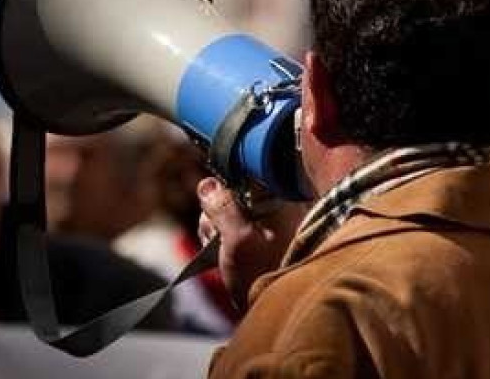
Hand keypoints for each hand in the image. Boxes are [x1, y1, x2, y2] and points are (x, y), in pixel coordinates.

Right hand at [197, 177, 295, 310]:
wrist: (282, 313)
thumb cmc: (264, 276)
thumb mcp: (238, 240)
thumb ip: (222, 207)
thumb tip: (207, 184)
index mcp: (279, 200)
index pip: (241, 175)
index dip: (221, 191)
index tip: (215, 209)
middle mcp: (278, 205)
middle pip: (231, 194)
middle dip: (217, 218)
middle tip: (222, 242)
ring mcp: (272, 223)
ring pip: (229, 213)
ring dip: (218, 234)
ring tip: (225, 257)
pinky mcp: (263, 238)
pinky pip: (234, 229)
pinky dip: (225, 242)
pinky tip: (226, 259)